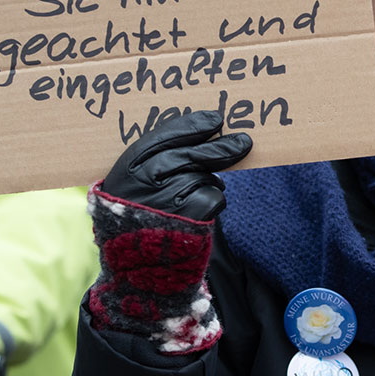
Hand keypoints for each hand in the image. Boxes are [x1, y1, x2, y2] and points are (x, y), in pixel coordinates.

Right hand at [102, 110, 251, 220]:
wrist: (134, 255)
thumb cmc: (138, 209)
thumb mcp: (134, 180)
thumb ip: (160, 156)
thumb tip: (205, 133)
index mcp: (130, 166)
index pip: (165, 136)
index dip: (194, 125)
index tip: (216, 120)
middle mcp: (147, 181)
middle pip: (193, 154)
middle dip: (222, 146)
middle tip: (244, 141)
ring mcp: (167, 200)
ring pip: (206, 176)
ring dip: (210, 181)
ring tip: (195, 193)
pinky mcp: (187, 220)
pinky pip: (214, 198)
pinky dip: (213, 201)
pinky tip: (200, 210)